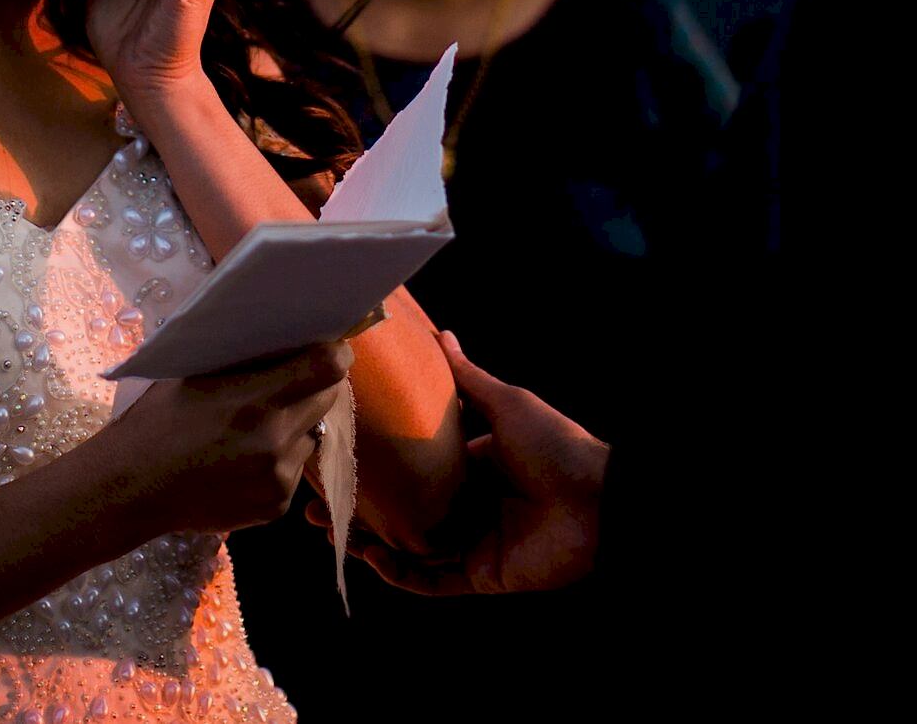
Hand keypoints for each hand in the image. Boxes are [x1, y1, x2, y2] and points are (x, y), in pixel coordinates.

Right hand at [113, 340, 352, 533]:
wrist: (132, 488)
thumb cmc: (157, 421)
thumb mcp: (197, 376)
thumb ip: (245, 364)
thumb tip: (285, 344)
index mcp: (256, 400)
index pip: (326, 368)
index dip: (336, 353)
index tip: (333, 348)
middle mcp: (275, 439)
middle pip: (327, 400)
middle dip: (315, 388)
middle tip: (292, 384)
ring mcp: (278, 478)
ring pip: (310, 438)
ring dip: (295, 428)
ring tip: (256, 431)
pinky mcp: (275, 507)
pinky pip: (292, 472)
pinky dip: (277, 463)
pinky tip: (243, 462)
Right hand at [318, 332, 606, 594]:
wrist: (599, 500)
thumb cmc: (557, 445)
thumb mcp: (507, 404)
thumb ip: (469, 379)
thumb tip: (441, 335)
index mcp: (471, 465)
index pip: (412, 469)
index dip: (374, 468)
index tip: (335, 459)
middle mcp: (466, 505)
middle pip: (401, 512)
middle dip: (359, 511)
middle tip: (316, 506)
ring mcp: (471, 542)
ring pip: (407, 549)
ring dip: (368, 543)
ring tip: (332, 531)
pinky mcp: (480, 575)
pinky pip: (431, 581)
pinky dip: (401, 574)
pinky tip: (373, 557)